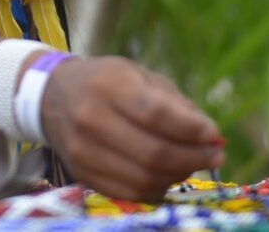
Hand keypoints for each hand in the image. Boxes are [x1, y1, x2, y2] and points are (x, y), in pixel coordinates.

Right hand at [40, 55, 223, 201]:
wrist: (53, 97)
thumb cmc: (105, 82)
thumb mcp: (137, 75)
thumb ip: (174, 103)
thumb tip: (210, 136)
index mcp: (107, 85)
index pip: (157, 115)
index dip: (192, 130)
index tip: (215, 134)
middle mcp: (90, 118)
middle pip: (153, 152)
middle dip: (193, 158)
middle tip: (215, 155)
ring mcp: (82, 150)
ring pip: (144, 178)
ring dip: (179, 175)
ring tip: (192, 163)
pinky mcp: (81, 174)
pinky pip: (130, 193)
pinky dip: (157, 188)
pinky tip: (167, 174)